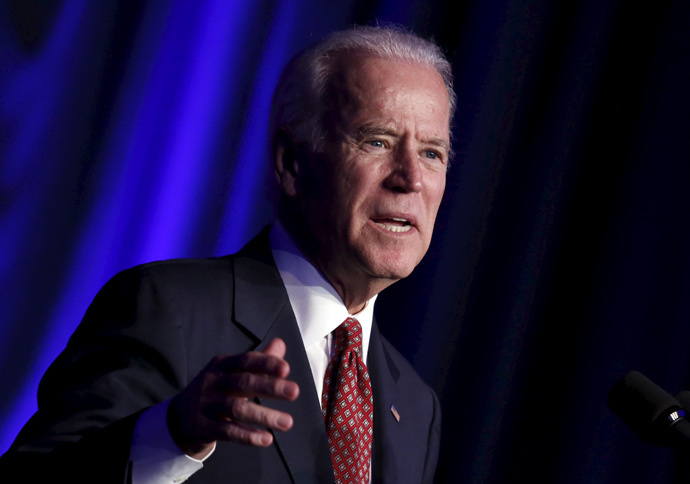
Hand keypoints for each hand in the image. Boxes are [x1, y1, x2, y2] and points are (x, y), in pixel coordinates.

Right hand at [167, 338, 299, 458]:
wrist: (178, 417)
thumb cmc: (215, 390)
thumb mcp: (231, 372)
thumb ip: (258, 360)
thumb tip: (280, 343)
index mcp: (221, 365)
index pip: (245, 361)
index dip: (265, 363)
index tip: (286, 369)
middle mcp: (212, 382)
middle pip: (243, 383)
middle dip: (270, 387)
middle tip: (295, 391)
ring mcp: (206, 405)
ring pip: (237, 409)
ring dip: (264, 416)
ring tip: (288, 422)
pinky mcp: (203, 427)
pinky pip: (228, 431)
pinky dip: (248, 435)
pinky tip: (267, 439)